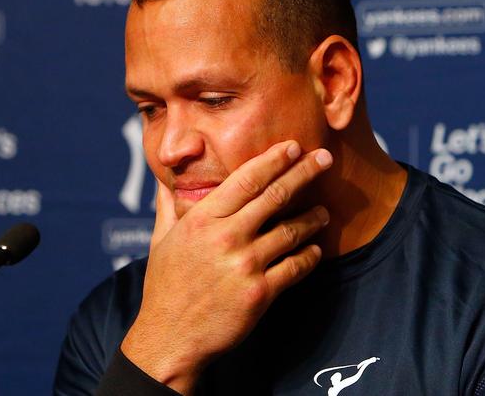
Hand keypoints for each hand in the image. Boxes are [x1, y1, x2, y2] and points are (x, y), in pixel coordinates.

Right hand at [121, 141, 332, 394]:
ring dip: (313, 217)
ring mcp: (244, 265)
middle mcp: (226, 237)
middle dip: (304, 172)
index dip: (273, 159)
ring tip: (324, 212)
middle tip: (324, 158)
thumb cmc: (165, 286)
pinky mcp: (260, 293)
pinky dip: (310, 255)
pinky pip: (296, 266)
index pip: (246, 179)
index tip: (292, 146)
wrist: (169, 338)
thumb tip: (165, 180)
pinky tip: (316, 249)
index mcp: (202, 219)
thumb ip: (168, 205)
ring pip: (291, 230)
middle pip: (275, 196)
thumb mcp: (161, 240)